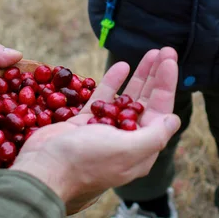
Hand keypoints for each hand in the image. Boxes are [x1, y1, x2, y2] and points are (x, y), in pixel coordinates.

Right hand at [11, 47, 180, 212]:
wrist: (44, 168)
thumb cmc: (87, 161)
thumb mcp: (127, 151)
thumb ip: (154, 135)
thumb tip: (174, 119)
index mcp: (140, 148)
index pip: (160, 110)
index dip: (166, 85)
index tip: (170, 61)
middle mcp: (126, 138)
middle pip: (147, 100)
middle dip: (157, 75)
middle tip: (165, 50)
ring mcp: (105, 128)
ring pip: (128, 96)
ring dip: (140, 75)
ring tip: (150, 53)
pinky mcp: (86, 120)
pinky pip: (104, 97)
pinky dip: (113, 81)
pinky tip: (122, 65)